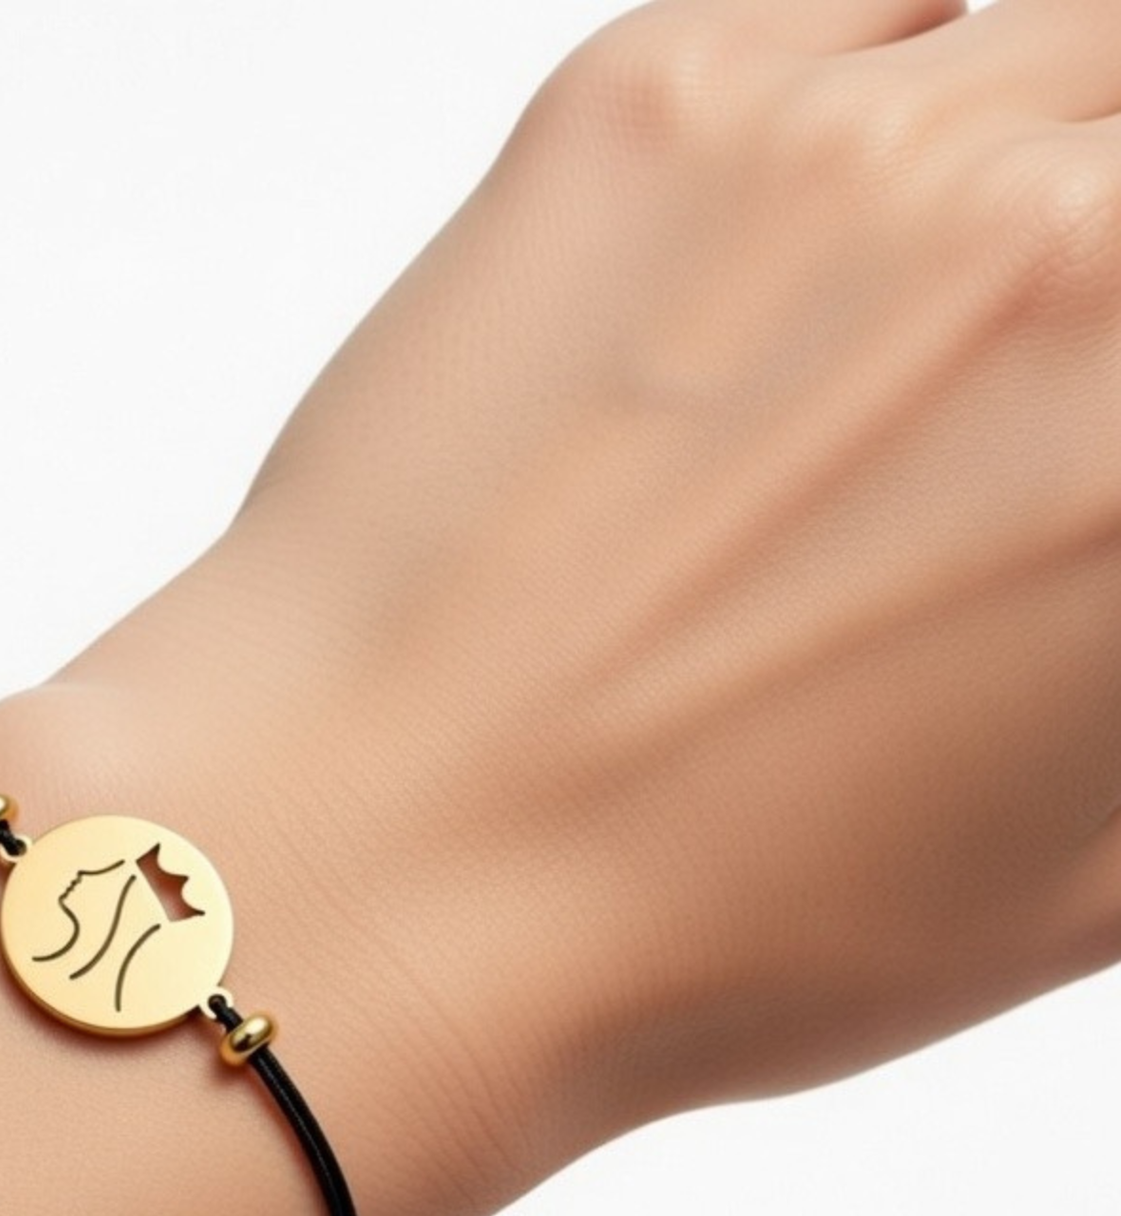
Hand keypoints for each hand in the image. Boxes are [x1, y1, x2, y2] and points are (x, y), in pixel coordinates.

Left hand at [0, 0, 1120, 1215]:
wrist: (364, 868)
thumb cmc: (683, 928)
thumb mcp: (1072, 886)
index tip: (1087, 440)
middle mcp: (1066, 247)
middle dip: (1102, 272)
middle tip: (1023, 383)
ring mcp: (844, 150)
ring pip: (1051, 48)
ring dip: (1035, 161)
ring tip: (906, 341)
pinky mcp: (648, 104)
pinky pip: (862, 10)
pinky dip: (880, 95)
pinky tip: (807, 245)